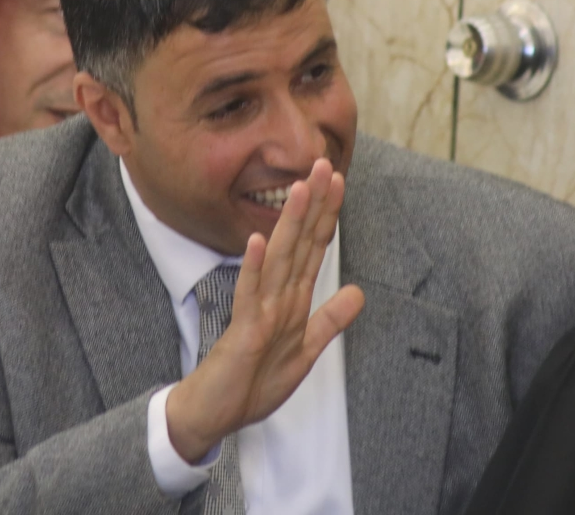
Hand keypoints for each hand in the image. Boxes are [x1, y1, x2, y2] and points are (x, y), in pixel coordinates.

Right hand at [164, 159, 364, 462]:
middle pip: (298, 243)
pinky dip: (254, 268)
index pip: (314, 249)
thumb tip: (359, 292)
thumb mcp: (304, 351)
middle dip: (313, 205)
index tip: (338, 181)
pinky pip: (248, 295)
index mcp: (291, 299)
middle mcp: (276, 297)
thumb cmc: (252, 381)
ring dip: (288, 224)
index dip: (327, 216)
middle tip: (323, 164)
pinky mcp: (243, 330)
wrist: (215, 412)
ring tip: (299, 189)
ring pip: (277, 259)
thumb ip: (329, 320)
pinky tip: (257, 241)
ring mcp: (259, 310)